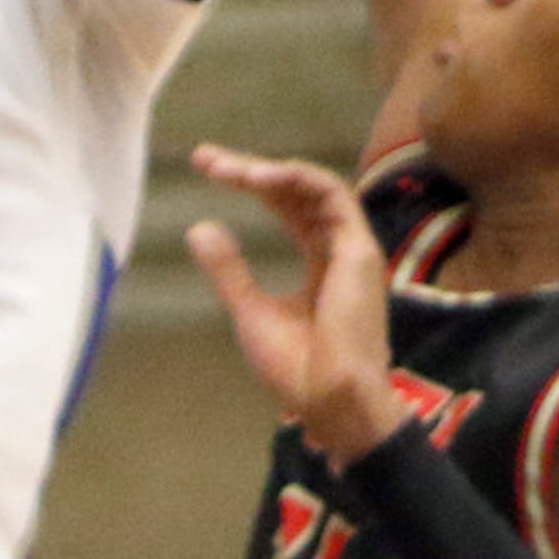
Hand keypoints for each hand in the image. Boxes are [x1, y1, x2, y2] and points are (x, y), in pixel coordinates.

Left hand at [187, 143, 404, 465]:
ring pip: (314, 188)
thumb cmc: (298, 368)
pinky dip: (298, 178)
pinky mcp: (360, 250)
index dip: (252, 184)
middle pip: (296, 192)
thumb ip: (229, 270)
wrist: (330, 401)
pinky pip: (333, 196)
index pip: (287, 208)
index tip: (207, 167)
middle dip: (251, 170)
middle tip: (205, 158)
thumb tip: (199, 227)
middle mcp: (339, 249)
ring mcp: (353, 248)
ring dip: (271, 171)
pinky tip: (261, 177)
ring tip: (229, 169)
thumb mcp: (250, 310)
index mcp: (320, 263)